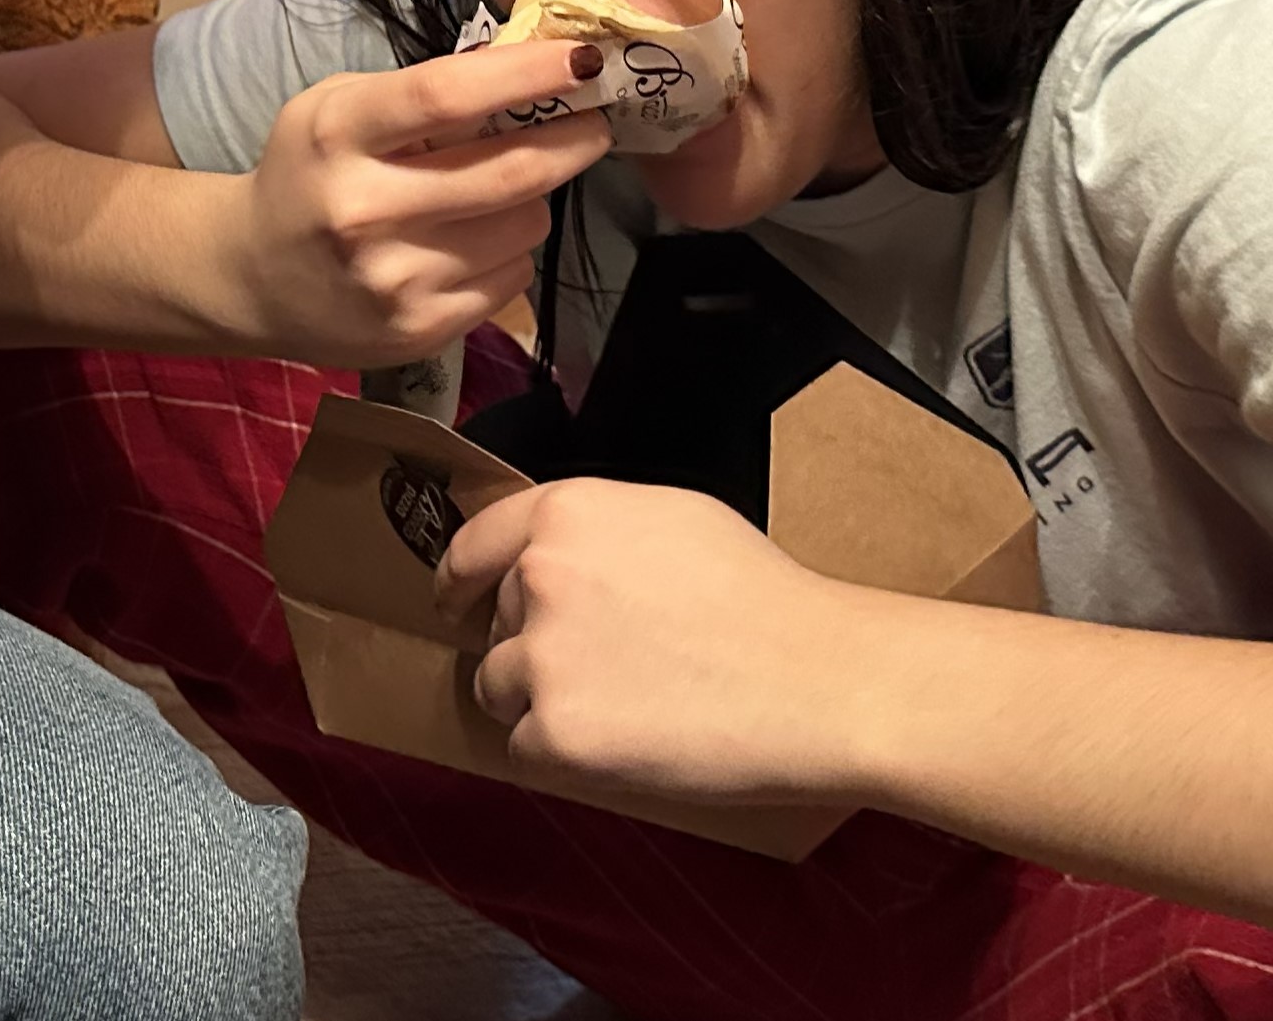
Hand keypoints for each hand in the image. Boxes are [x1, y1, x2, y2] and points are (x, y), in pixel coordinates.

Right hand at [229, 42, 614, 368]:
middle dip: (573, 139)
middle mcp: (364, 210)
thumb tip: (526, 70)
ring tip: (498, 190)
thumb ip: (419, 91)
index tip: (584, 58)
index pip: (447, 95)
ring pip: (524, 225)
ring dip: (532, 199)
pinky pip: (513, 276)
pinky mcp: (421, 330)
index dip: (528, 73)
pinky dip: (509, 250)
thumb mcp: (337, 109)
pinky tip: (470, 241)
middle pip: (509, 170)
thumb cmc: (307, 174)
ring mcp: (394, 279)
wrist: (250, 279)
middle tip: (595, 122)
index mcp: (338, 135)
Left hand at [440, 478, 869, 805]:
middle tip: (613, 669)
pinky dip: (565, 758)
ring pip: (500, 689)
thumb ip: (593, 531)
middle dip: (537, 649)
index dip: (461, 580)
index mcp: (567, 514)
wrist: (816, 677)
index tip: (456, 601)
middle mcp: (540, 577)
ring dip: (543, 704)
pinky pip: (527, 752)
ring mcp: (543, 657)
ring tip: (626, 706)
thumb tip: (549, 554)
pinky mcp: (556, 733)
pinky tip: (629, 741)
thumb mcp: (671, 517)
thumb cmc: (763, 601)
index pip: (472, 546)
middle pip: (496, 626)